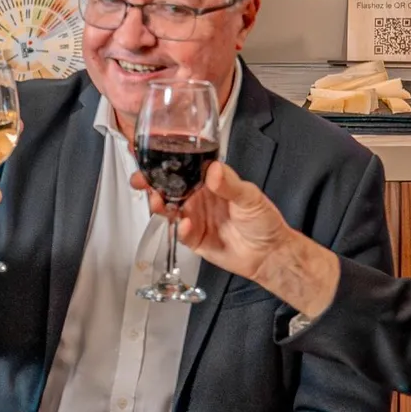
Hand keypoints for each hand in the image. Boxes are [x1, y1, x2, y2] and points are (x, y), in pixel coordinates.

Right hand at [150, 162, 339, 318]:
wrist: (268, 254)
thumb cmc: (263, 221)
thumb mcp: (250, 197)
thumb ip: (230, 184)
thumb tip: (213, 170)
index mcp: (211, 182)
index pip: (185, 168)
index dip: (167, 162)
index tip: (152, 157)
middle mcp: (199, 198)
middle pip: (170, 188)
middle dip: (152, 183)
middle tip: (141, 181)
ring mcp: (196, 218)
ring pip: (170, 209)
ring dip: (160, 205)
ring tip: (157, 201)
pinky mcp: (195, 239)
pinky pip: (182, 233)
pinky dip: (181, 229)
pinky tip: (186, 225)